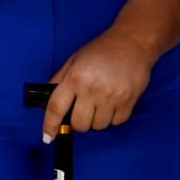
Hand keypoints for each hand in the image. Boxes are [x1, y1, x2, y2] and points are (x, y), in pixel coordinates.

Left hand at [41, 26, 155, 139]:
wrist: (132, 43)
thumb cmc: (101, 50)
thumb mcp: (74, 60)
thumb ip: (59, 80)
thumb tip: (46, 101)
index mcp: (75, 77)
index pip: (56, 108)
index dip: (49, 126)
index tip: (48, 137)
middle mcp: (92, 88)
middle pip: (79, 124)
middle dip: (78, 122)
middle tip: (82, 110)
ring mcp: (112, 96)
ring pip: (98, 126)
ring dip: (96, 119)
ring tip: (100, 102)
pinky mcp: (128, 101)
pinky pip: (116, 122)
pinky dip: (113, 117)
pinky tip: (113, 102)